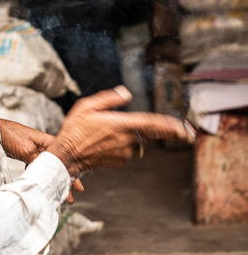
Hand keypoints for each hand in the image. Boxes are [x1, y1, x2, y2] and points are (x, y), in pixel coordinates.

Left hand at [0, 118, 83, 202]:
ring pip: (51, 168)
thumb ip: (38, 161)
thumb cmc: (13, 136)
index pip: (64, 160)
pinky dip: (45, 176)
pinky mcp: (32, 155)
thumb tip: (46, 173)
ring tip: (62, 193)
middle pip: (60, 165)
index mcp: (49, 142)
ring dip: (56, 179)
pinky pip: (42, 168)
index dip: (71, 174)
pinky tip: (47, 184)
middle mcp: (47, 146)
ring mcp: (39, 151)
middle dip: (67, 180)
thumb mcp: (27, 150)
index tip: (76, 186)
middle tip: (74, 194)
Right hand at [46, 85, 194, 172]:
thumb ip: (109, 99)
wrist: (66, 157)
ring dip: (135, 137)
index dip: (171, 126)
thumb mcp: (87, 106)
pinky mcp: (119, 161)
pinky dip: (124, 145)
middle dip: (170, 133)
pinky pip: (128, 151)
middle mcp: (126, 140)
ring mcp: (124, 153)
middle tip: (187, 134)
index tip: (186, 129)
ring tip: (111, 133)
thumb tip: (126, 93)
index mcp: (121, 124)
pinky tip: (106, 142)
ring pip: (139, 142)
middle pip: (152, 134)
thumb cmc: (74, 130)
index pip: (153, 124)